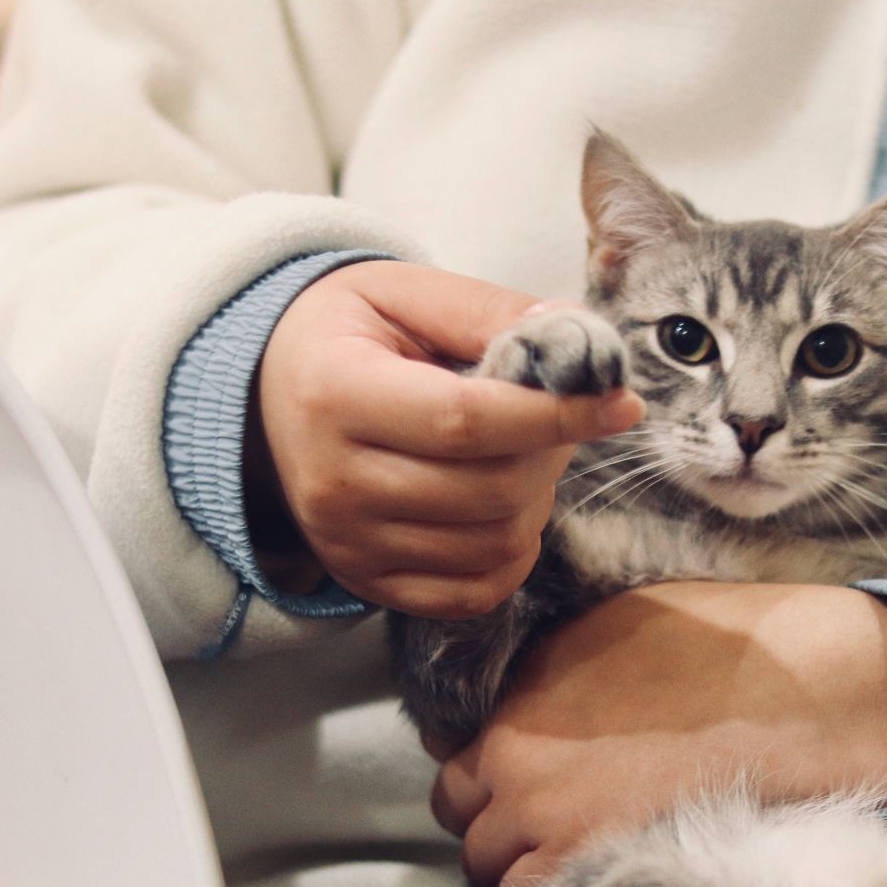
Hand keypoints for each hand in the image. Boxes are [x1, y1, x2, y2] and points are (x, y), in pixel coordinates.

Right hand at [249, 261, 642, 617]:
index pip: (467, 421)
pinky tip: (505, 508)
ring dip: (535, 500)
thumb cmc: (347, 334)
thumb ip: (490, 312)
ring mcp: (346, 542)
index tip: (619, 403)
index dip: (556, 415)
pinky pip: (472, 593)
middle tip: (553, 418)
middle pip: (488, 491)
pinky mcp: (364, 581)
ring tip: (519, 455)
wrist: (267, 392)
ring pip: (492, 544)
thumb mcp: (405, 293)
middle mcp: (332, 481)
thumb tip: (580, 341)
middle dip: (548, 454)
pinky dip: (511, 557)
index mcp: (336, 394)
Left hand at [429, 581, 886, 886]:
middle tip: (551, 817)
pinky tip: (597, 872)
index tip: (524, 774)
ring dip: (520, 861)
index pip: (453, 747)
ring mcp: (542, 813)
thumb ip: (556, 668)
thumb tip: (530, 692)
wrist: (798, 697)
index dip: (489, 765)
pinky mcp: (580, 863)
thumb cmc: (729, 651)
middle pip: (459, 807)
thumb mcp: (618, 624)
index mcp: (522, 686)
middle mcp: (514, 750)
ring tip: (579, 850)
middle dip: (496, 814)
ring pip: (486, 864)